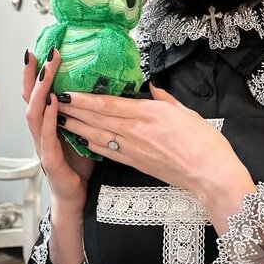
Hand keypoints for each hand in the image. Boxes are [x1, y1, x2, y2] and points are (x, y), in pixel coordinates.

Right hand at [23, 49, 93, 209]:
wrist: (76, 197)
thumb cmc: (80, 166)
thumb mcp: (84, 133)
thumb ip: (85, 114)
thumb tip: (102, 90)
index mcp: (49, 125)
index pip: (39, 94)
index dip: (37, 73)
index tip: (41, 51)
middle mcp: (41, 132)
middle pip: (30, 98)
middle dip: (34, 75)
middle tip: (39, 54)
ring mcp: (43, 145)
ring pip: (34, 113)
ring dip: (40, 90)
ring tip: (46, 72)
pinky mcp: (49, 159)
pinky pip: (47, 135)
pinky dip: (49, 117)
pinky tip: (53, 103)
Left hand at [56, 84, 254, 222]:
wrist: (210, 175)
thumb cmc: (204, 143)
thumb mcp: (186, 112)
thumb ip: (164, 99)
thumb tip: (151, 88)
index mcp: (148, 113)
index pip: (108, 104)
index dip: (84, 98)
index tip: (68, 90)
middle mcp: (136, 131)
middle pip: (97, 118)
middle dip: (73, 110)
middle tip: (54, 101)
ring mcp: (134, 149)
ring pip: (98, 135)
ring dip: (77, 126)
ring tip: (60, 118)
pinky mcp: (136, 164)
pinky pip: (108, 152)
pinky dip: (92, 145)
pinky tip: (80, 140)